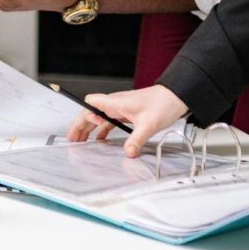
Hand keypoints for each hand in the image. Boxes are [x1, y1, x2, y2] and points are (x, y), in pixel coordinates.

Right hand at [67, 85, 189, 157]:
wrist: (175, 96)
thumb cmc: (161, 103)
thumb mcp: (148, 125)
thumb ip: (136, 140)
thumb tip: (128, 153)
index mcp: (115, 102)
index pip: (90, 103)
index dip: (83, 115)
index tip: (80, 129)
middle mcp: (115, 103)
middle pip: (90, 112)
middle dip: (80, 125)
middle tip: (73, 139)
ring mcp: (120, 107)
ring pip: (98, 116)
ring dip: (89, 127)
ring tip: (82, 140)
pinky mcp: (127, 112)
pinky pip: (109, 120)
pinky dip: (102, 129)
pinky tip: (102, 138)